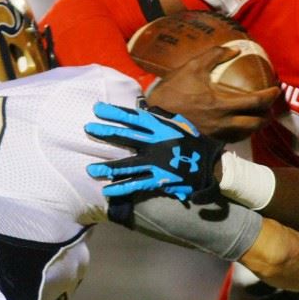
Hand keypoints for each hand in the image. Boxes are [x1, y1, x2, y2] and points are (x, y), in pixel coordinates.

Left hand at [85, 102, 223, 202]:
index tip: (97, 109)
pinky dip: (122, 188)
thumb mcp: (180, 124)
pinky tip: (107, 191)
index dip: (115, 112)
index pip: (134, 118)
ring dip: (108, 168)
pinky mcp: (159, 180)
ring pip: (127, 165)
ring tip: (90, 169)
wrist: (210, 166)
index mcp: (161, 128)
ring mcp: (156, 163)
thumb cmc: (194, 142)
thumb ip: (161, 118)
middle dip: (106, 133)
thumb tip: (144, 111)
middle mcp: (156, 144)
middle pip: (126, 137)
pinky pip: (137, 184)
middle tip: (88, 128)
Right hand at [148, 46, 279, 142]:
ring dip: (256, 125)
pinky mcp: (209, 140)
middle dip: (267, 115)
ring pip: (246, 134)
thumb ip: (215, 55)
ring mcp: (217, 134)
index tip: (276, 89)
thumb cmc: (173, 90)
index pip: (256, 102)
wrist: (155, 116)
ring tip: (259, 116)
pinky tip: (239, 125)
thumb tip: (236, 50)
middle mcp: (224, 123)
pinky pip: (233, 138)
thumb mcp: (192, 67)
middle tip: (270, 107)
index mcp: (222, 104)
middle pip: (256, 123)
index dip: (270, 96)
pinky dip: (241, 131)